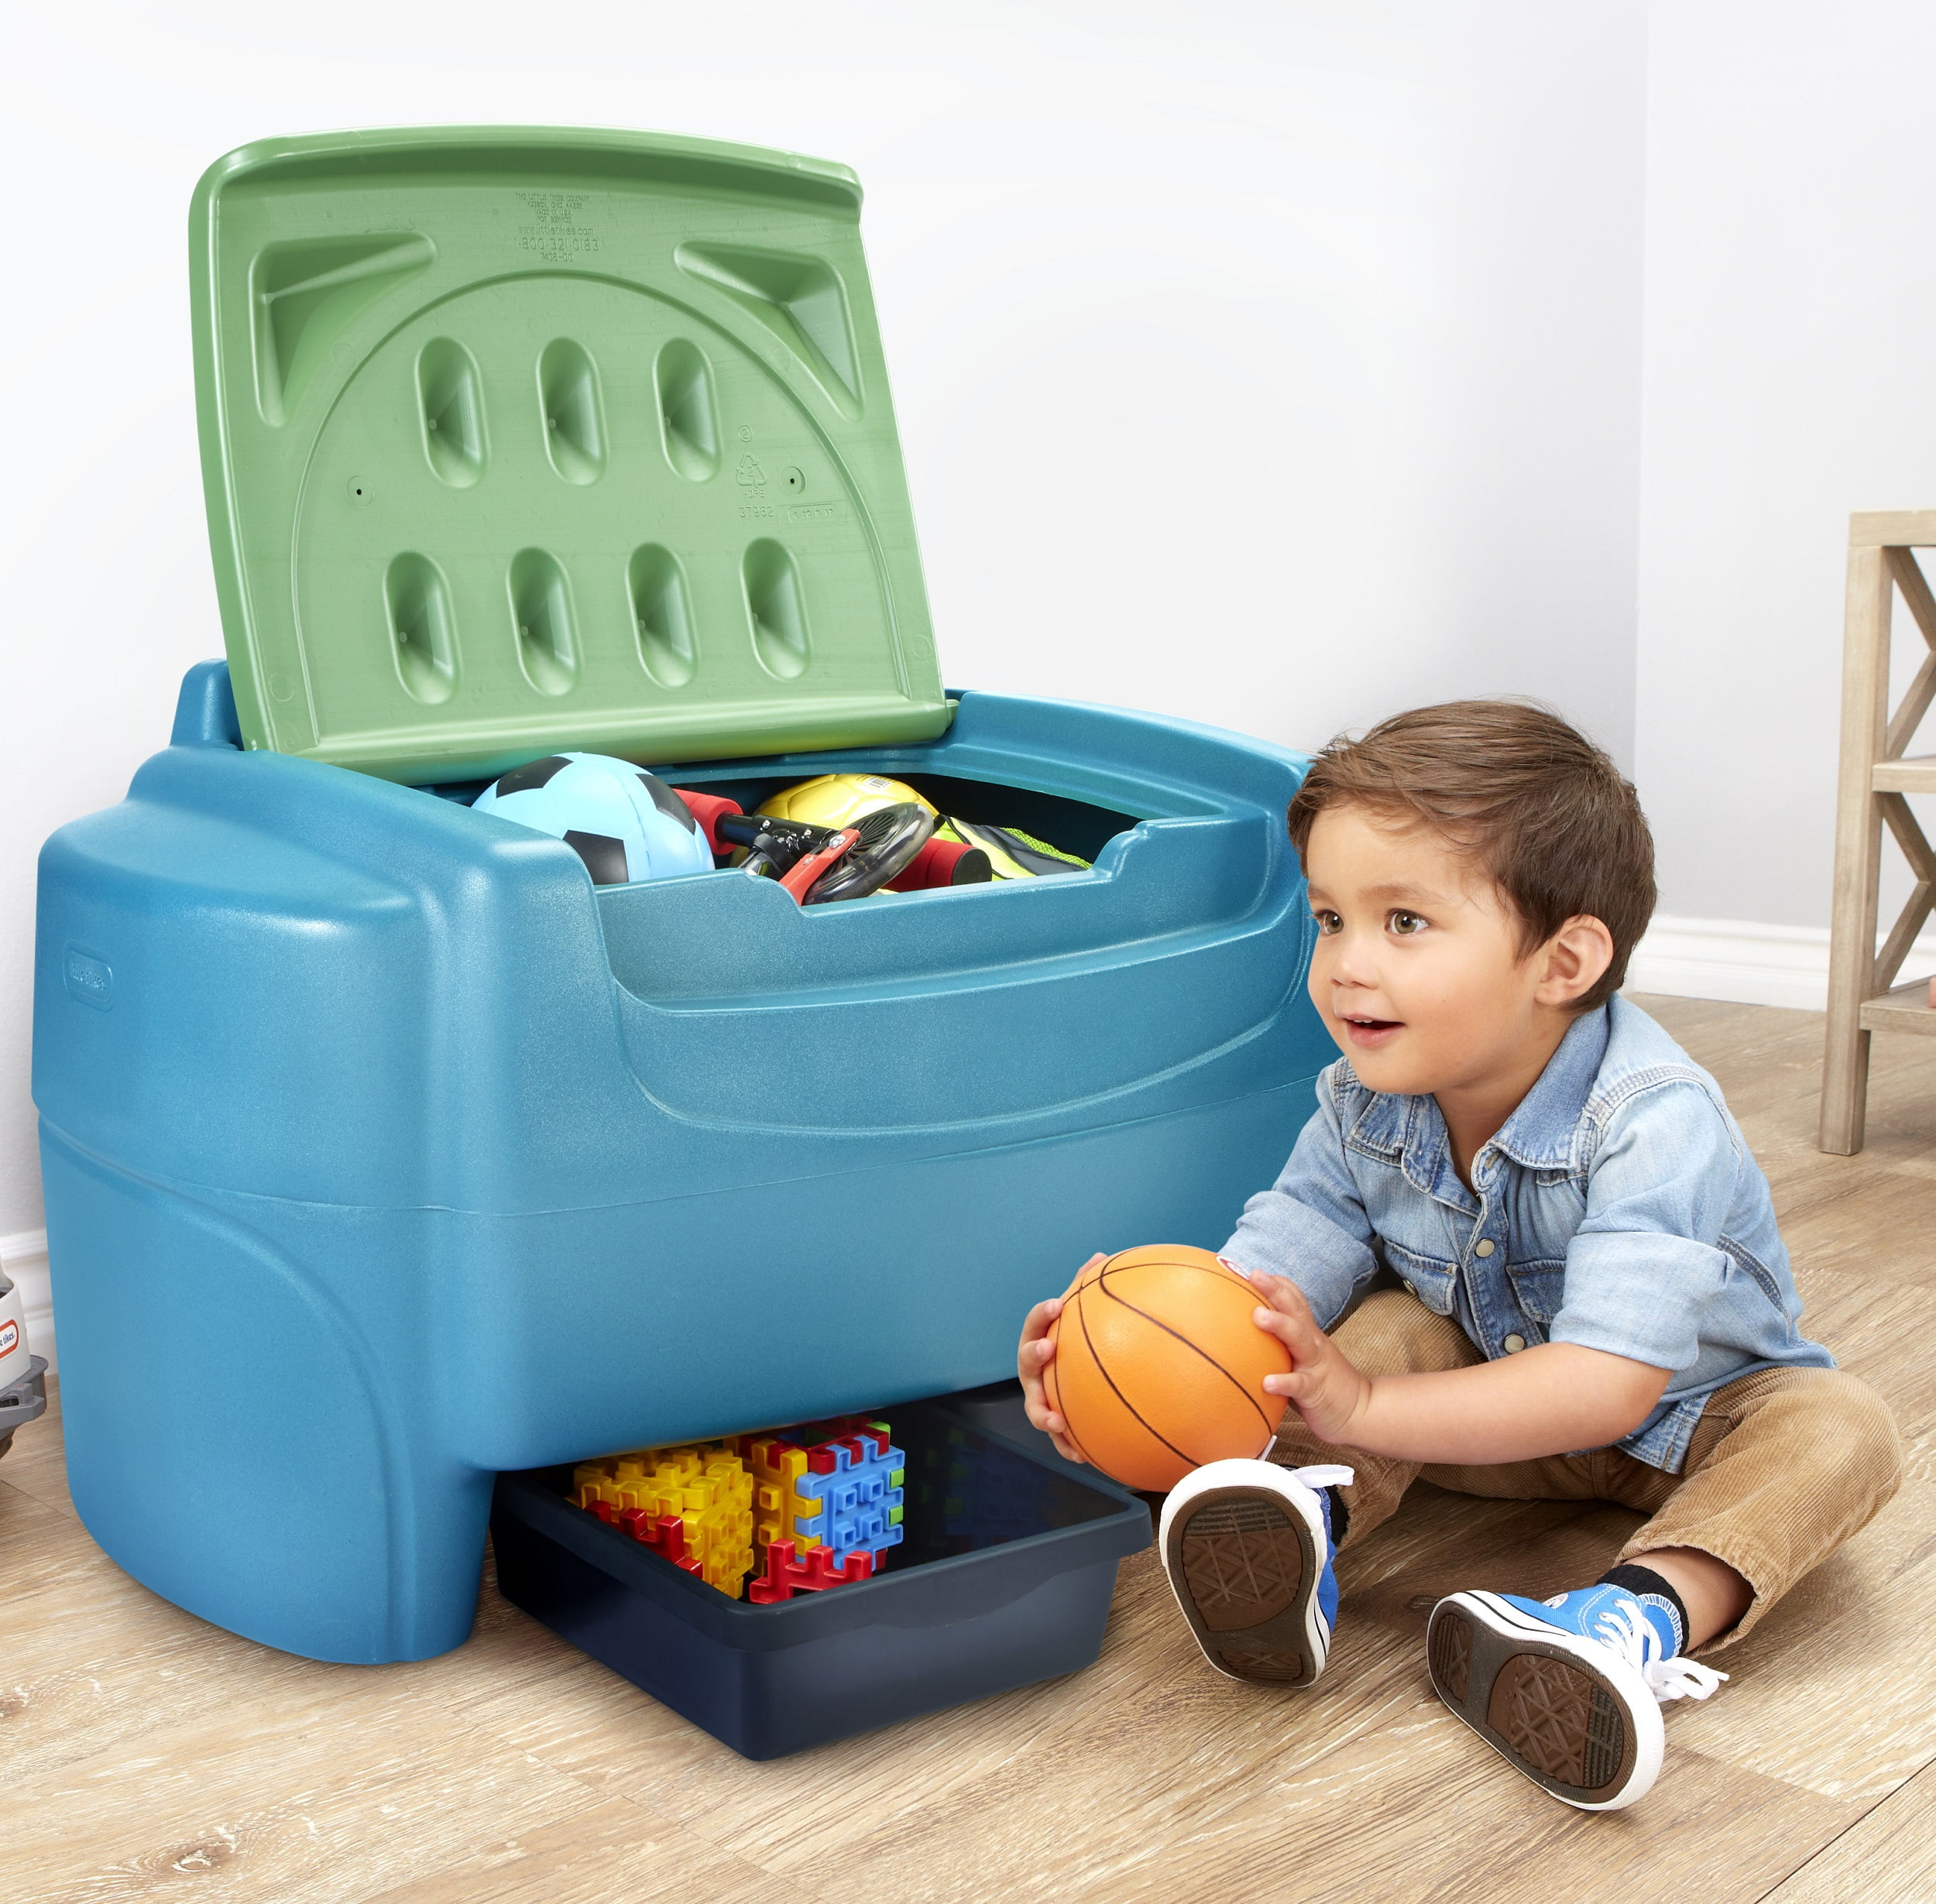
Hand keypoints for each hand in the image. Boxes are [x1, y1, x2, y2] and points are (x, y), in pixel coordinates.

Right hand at [1018, 1254, 1103, 1464]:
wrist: (1074, 1378)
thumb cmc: (1075, 1343)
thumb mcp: (1079, 1317)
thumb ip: (1086, 1289)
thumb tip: (1100, 1255)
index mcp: (1040, 1341)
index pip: (1035, 1323)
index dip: (1042, 1314)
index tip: (1058, 1304)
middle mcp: (1034, 1371)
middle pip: (1026, 1364)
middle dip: (1034, 1355)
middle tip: (1048, 1349)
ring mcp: (1040, 1397)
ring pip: (1035, 1407)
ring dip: (1043, 1414)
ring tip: (1058, 1421)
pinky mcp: (1054, 1423)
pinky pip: (1058, 1438)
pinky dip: (1067, 1446)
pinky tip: (1084, 1456)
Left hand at [1248, 1272, 1374, 1446]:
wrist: (1361, 1411)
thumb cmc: (1323, 1384)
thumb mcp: (1303, 1358)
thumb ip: (1280, 1346)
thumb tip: (1242, 1337)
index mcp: (1307, 1333)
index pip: (1294, 1300)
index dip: (1276, 1283)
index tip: (1251, 1269)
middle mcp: (1311, 1342)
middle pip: (1295, 1309)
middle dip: (1274, 1289)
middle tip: (1254, 1274)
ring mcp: (1315, 1364)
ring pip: (1298, 1338)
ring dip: (1279, 1324)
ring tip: (1258, 1316)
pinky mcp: (1316, 1390)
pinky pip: (1299, 1384)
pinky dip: (1284, 1382)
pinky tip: (1266, 1383)